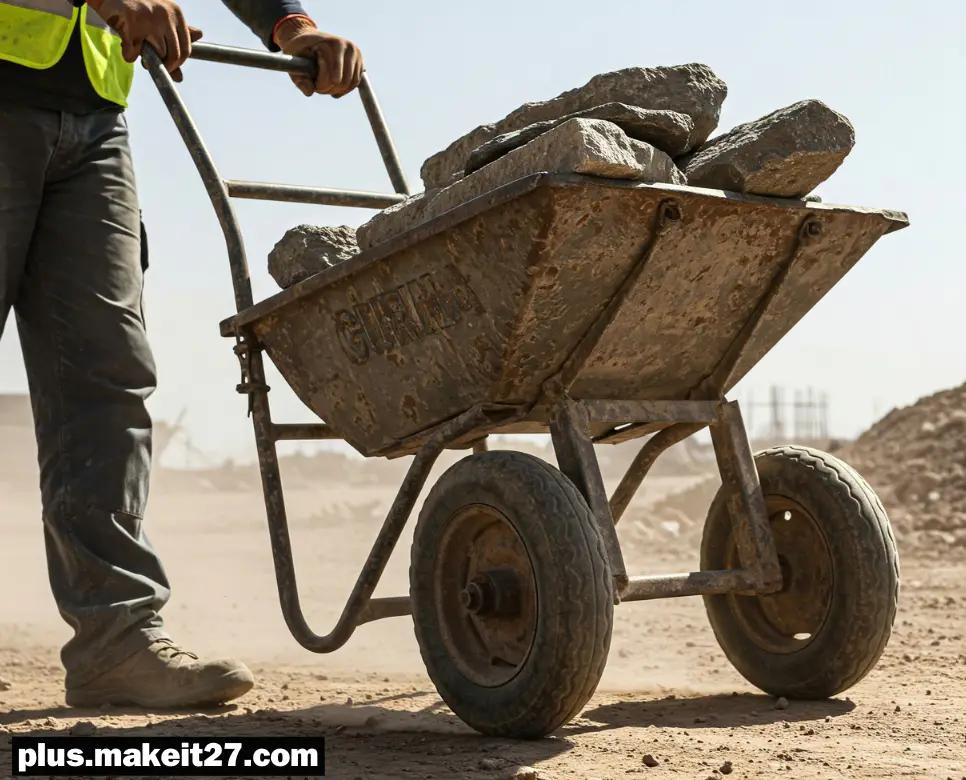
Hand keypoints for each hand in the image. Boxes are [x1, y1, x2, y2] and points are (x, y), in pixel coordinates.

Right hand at [88, 0, 202, 81]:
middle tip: (150, 64)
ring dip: (144, 60)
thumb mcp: (160, 20)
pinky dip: (128, 54)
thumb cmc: (137, 8)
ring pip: (155, 55)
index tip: (167, 67)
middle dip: (162, 66)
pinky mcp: (132, 21)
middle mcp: (166, 15)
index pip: (186, 49)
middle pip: (173, 55)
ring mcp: (150, 18)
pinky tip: (124, 44)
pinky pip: (133, 52)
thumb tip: (180, 77)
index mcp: (176, 14)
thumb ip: (173, 43)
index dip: (177, 64)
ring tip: (135, 49)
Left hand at [274, 18, 362, 97]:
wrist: (309, 38)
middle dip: (329, 89)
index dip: (321, 85)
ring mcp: (356, 54)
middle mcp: (348, 47)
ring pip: (349, 84)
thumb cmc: (300, 50)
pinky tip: (333, 86)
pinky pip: (354, 84)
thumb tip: (310, 92)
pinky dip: (343, 89)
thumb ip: (300, 79)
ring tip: (323, 85)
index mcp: (333, 43)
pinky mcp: (360, 61)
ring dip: (336, 90)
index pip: (333, 76)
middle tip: (317, 87)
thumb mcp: (293, 62)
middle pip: (343, 82)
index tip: (312, 84)